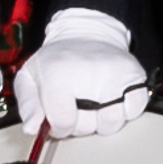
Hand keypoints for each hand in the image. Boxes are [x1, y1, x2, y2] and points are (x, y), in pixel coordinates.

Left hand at [14, 5, 156, 137]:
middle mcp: (89, 72)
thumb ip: (27, 105)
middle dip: (79, 124)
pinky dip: (125, 112)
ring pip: (112, 123)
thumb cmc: (57, 60)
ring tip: (94, 105)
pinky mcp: (135, 76)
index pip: (63, 122)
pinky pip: (134, 112)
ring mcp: (115, 74)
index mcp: (58, 73)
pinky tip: (112, 100)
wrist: (87, 35)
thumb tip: (31, 128)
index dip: (59, 128)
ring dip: (102, 122)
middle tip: (76, 106)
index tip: (59, 118)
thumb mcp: (30, 77)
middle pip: (87, 126)